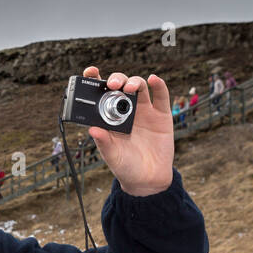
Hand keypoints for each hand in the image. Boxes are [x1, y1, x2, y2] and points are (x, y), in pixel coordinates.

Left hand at [81, 66, 173, 196]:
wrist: (148, 180)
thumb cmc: (125, 167)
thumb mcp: (112, 156)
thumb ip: (103, 142)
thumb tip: (92, 129)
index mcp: (110, 117)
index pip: (101, 94)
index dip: (96, 80)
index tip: (90, 71)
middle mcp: (126, 111)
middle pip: (121, 86)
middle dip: (116, 79)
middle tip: (112, 84)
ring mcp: (144, 111)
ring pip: (139, 87)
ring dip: (134, 82)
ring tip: (130, 87)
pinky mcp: (161, 115)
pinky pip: (161, 96)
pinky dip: (159, 85)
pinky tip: (154, 79)